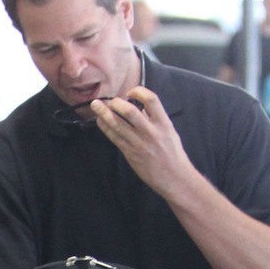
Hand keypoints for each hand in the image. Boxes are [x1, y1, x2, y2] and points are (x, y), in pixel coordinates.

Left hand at [90, 86, 194, 200]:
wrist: (174, 177)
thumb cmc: (172, 153)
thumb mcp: (169, 131)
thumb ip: (155, 119)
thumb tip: (141, 107)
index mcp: (163, 123)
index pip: (151, 99)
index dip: (138, 91)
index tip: (130, 92)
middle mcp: (151, 131)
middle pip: (130, 111)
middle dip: (116, 103)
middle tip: (109, 100)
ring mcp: (139, 143)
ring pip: (118, 124)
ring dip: (104, 113)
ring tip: (95, 105)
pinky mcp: (130, 153)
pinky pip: (114, 137)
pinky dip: (105, 127)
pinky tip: (100, 121)